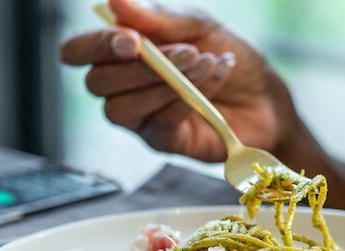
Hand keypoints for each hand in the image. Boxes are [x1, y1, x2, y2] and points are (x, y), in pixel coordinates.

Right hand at [60, 0, 294, 161]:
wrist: (266, 96)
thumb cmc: (227, 57)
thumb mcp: (197, 27)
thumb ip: (156, 19)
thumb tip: (113, 1)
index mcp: (121, 53)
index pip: (78, 51)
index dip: (93, 46)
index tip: (129, 39)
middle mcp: (121, 88)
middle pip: (97, 82)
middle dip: (140, 66)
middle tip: (185, 50)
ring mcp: (140, 118)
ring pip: (122, 108)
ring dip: (163, 83)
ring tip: (204, 61)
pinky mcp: (162, 141)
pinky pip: (157, 122)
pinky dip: (184, 99)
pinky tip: (212, 79)